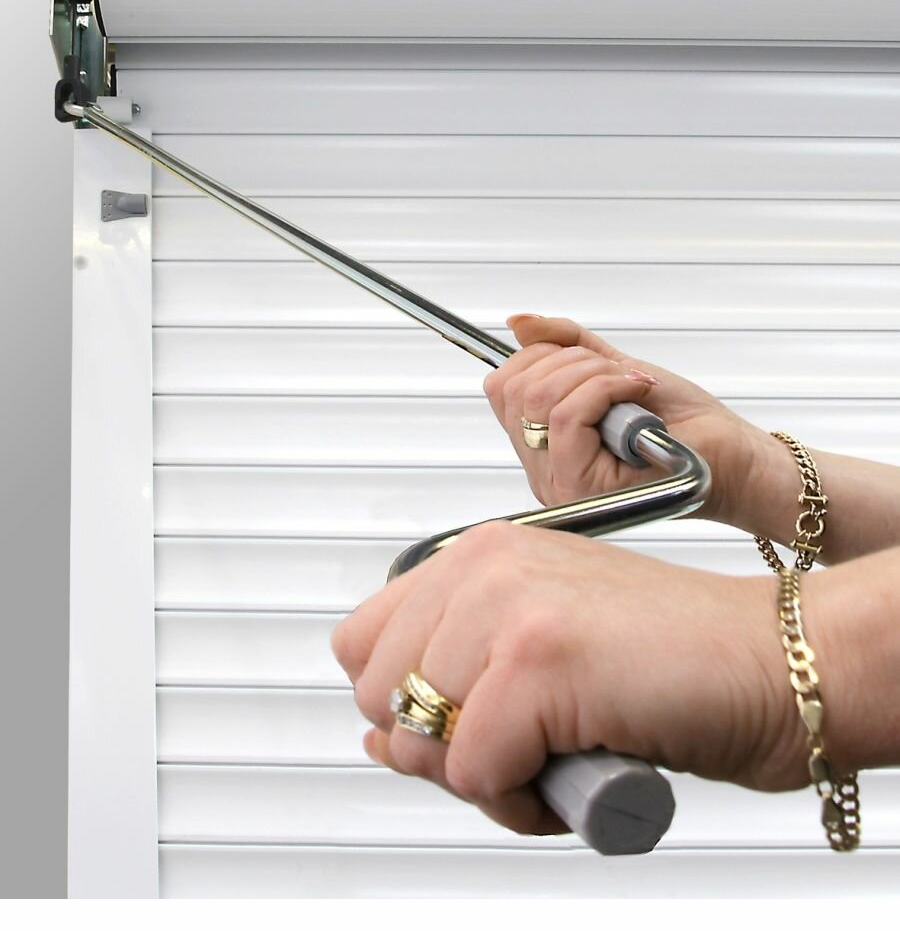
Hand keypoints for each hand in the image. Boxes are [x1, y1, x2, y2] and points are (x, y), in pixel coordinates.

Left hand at [331, 521, 802, 837]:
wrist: (772, 661)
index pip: (362, 642)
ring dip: (488, 780)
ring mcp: (508, 607)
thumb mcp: (541, 651)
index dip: (408, 704)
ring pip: (420, 737)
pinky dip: (523, 804)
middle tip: (523, 749)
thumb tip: (383, 739)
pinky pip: (472, 772)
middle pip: (380, 696)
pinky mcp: (538, 660)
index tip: (470, 722)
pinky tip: (579, 775)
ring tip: (557, 760)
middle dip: (444, 747)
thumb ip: (458, 681)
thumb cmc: (672, 660)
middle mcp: (484, 566)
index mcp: (479, 553)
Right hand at [484, 313, 770, 524]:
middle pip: (516, 390)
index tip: (584, 355)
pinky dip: (606, 388)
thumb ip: (564, 344)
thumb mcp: (612, 367)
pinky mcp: (582, 484)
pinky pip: (567, 417)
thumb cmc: (682, 422)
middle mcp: (542, 469)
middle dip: (570, 360)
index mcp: (542, 444)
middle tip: (615, 373)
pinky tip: (636, 395)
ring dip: (593, 374)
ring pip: (542, 401)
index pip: (501, 388)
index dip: (537, 355)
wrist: (729, 452)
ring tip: (630, 386)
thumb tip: (519, 322)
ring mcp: (559, 481)